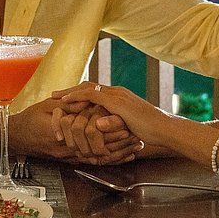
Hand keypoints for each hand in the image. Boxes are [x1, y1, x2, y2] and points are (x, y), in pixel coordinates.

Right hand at [9, 96, 140, 164]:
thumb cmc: (27, 121)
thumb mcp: (47, 108)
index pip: (93, 132)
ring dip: (117, 153)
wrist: (13, 138)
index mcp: (63, 133)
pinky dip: (107, 159)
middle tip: (138, 138)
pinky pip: (91, 162)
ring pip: (98, 157)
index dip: (111, 128)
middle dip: (119, 143)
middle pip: (99, 148)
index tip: (127, 123)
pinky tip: (120, 157)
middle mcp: (67, 149)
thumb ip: (67, 106)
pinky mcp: (68, 159)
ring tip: (135, 148)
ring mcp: (68, 156)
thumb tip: (85, 100)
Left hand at [51, 82, 173, 147]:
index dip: (80, 94)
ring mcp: (116, 95)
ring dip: (70, 92)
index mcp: (120, 97)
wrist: (163, 128)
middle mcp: (117, 92)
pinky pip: (91, 95)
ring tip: (55, 96)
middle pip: (88, 86)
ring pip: (87, 88)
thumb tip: (101, 126)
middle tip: (55, 94)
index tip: (67, 99)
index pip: (95, 91)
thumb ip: (115, 124)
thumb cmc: (150, 131)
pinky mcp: (115, 101)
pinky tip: (66, 101)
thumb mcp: (129, 126)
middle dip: (70, 90)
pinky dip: (77, 97)